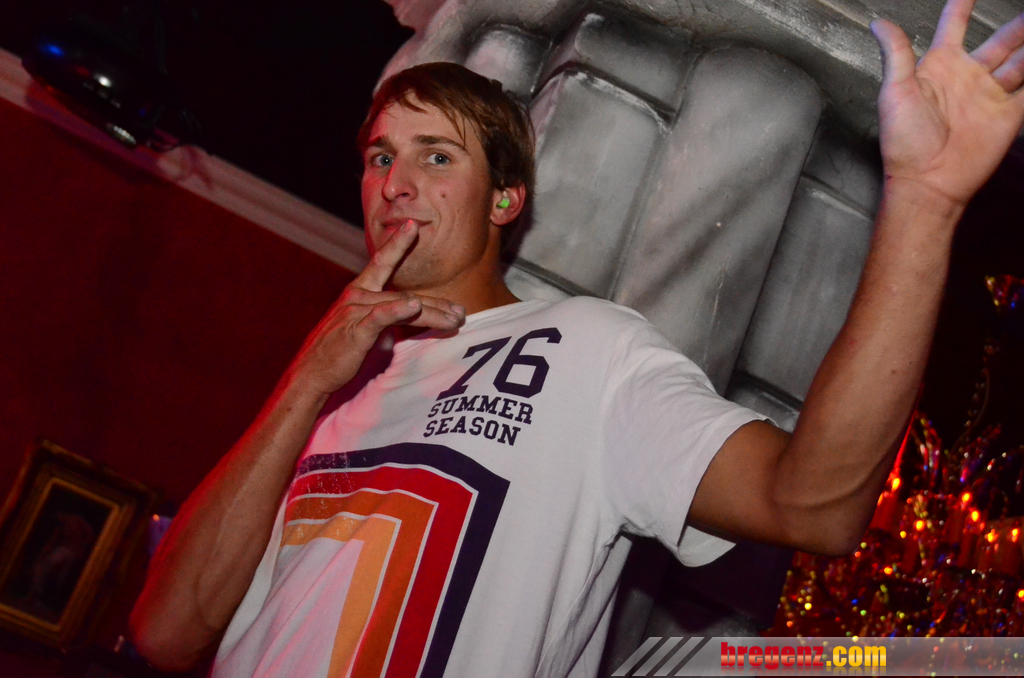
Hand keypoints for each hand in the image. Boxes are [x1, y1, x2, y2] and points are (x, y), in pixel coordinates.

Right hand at [290, 220, 464, 395]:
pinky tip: (415, 306)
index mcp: (358, 291)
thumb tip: (405, 317)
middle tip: (461, 310)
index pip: (381, 262)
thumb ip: (384, 318)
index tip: (412, 226)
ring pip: (402, 306)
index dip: (397, 243)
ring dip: (433, 313)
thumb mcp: (362, 328)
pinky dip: (399, 310)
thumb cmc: (337, 351)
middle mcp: (357, 295)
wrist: (311, 372)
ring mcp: (356, 310)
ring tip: (455, 318)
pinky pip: (382, 316)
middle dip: (437, 302)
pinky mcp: (356, 329)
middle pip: (406, 293)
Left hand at [871, 0, 1023, 204]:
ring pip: (1021, 61)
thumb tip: (879, 23)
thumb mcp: (894, 93)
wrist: (928, 181)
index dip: (962, 7)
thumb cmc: (904, 142)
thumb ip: (896, 55)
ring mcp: (990, 95)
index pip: (953, 27)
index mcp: (939, 68)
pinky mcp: (1009, 114)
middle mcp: (967, 78)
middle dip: (1017, 26)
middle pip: (1000, 41)